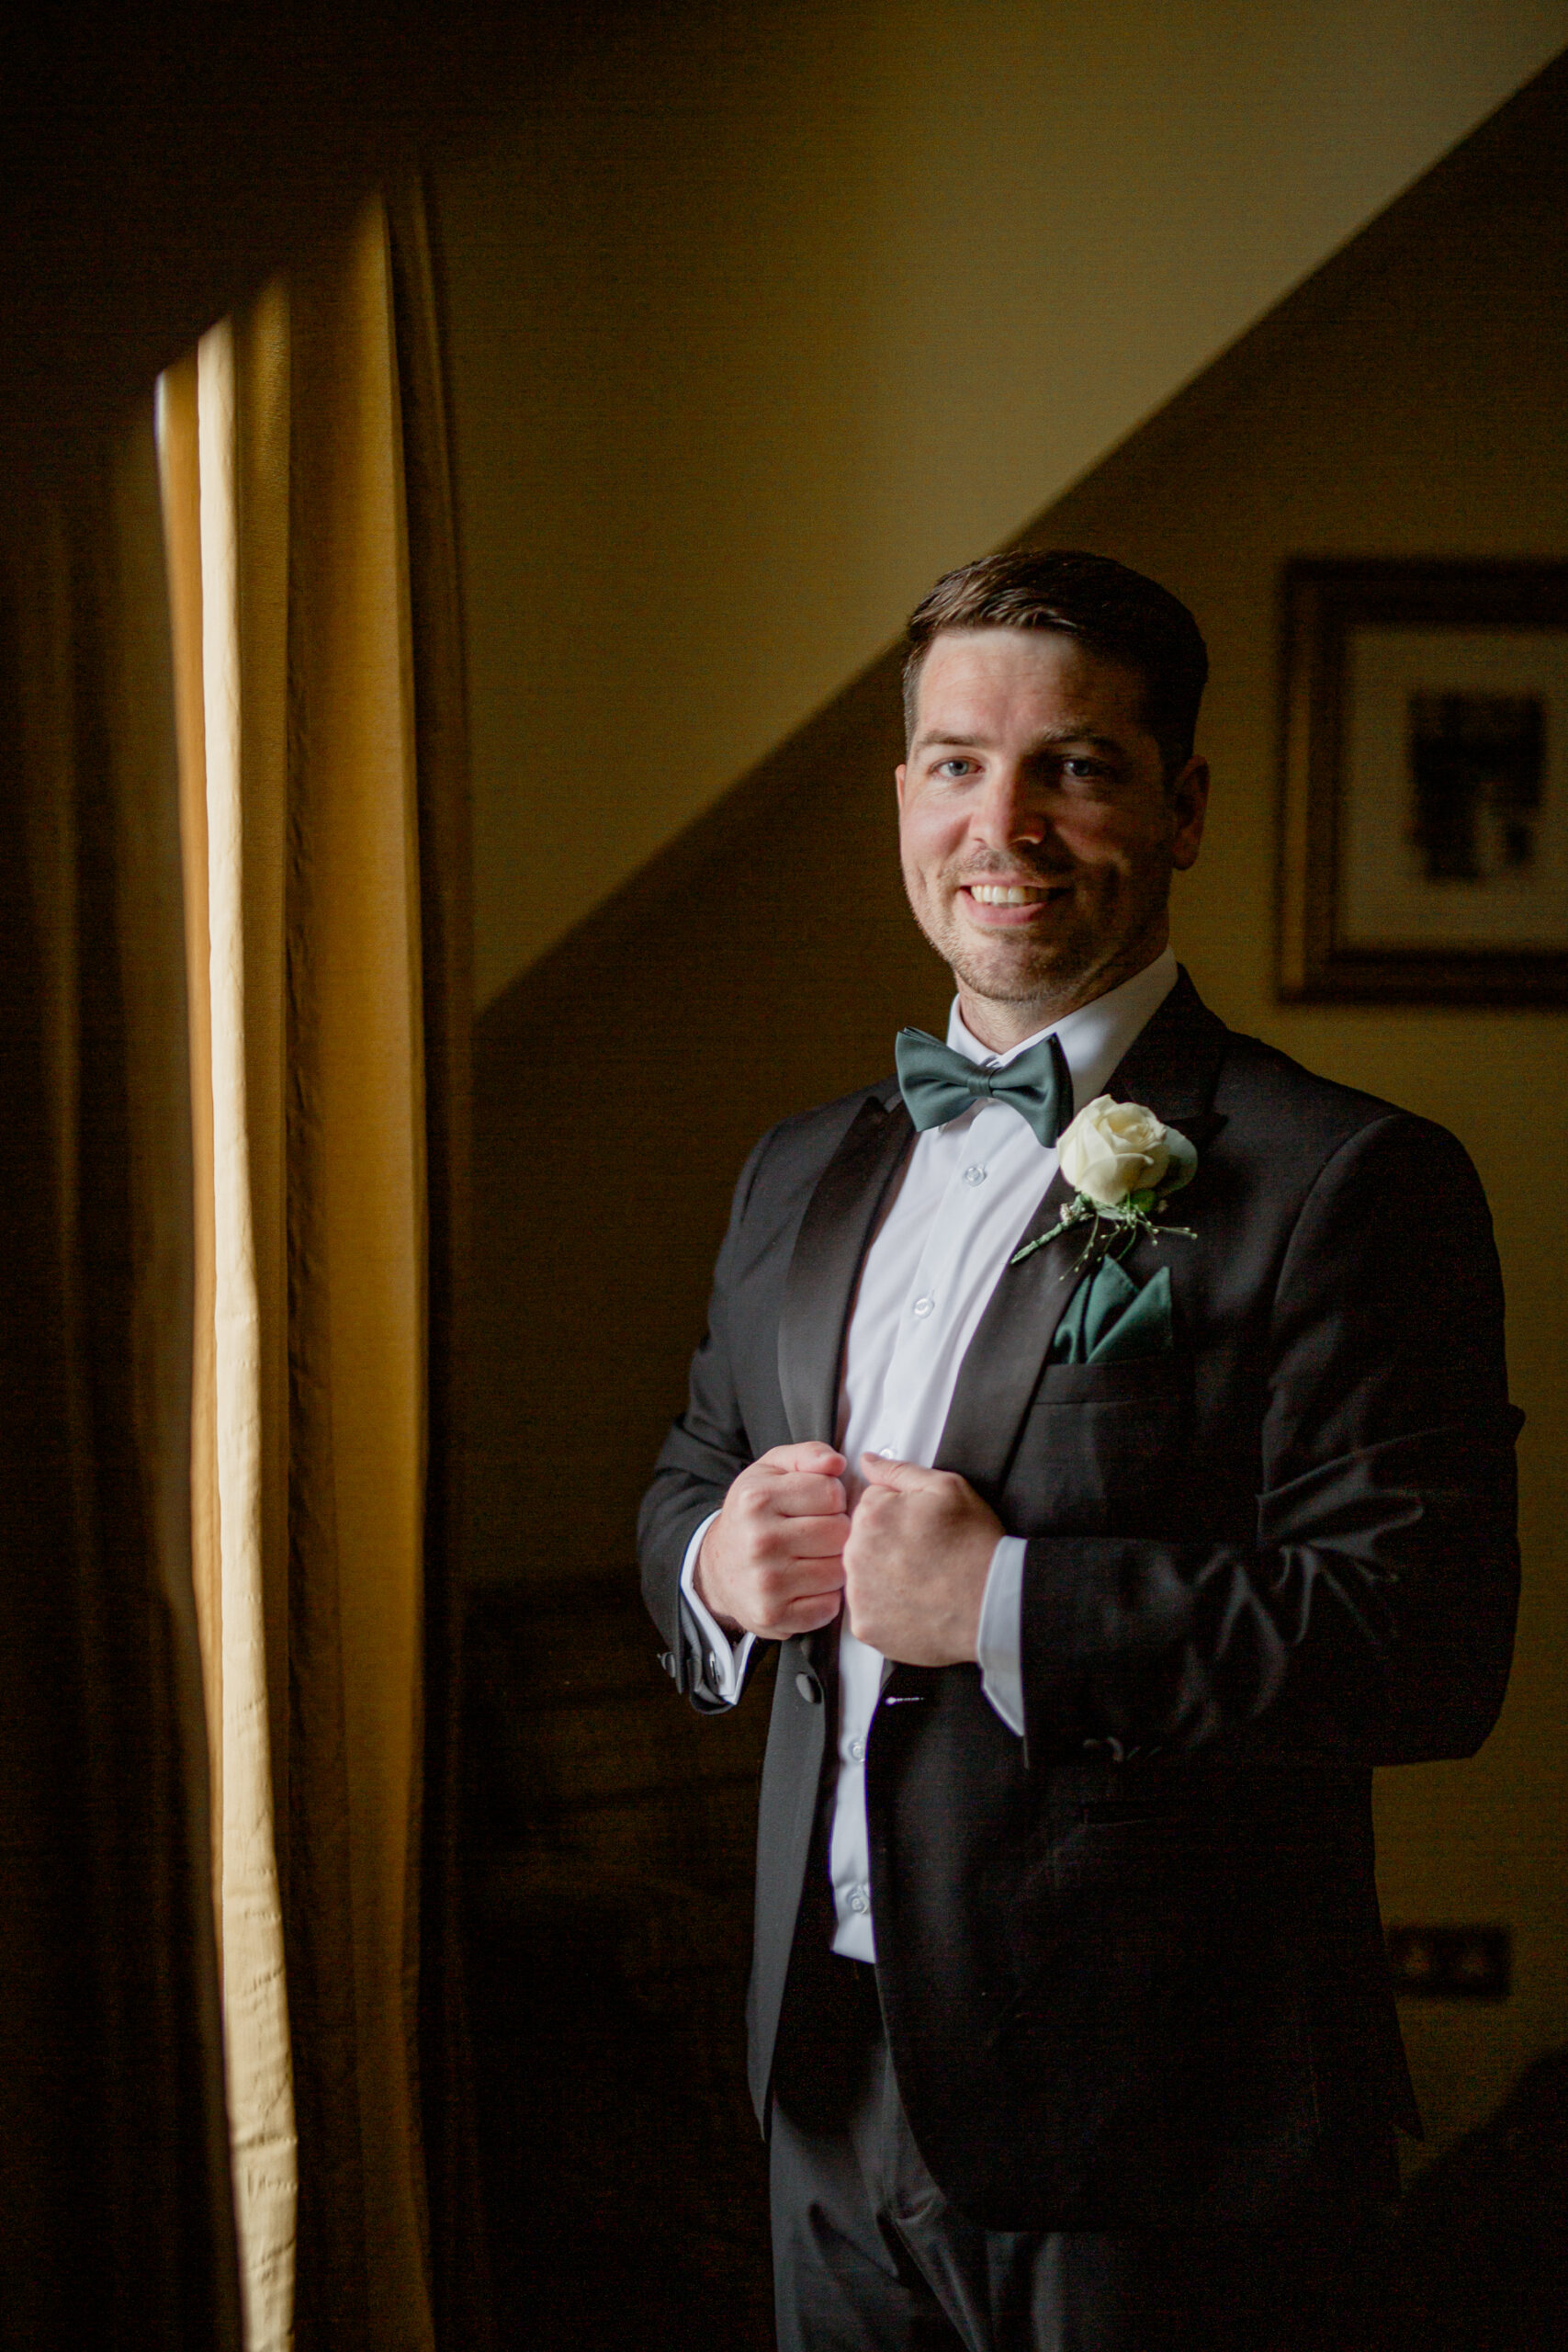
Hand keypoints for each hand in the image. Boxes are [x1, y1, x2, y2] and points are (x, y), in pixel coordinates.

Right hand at [695, 1443, 848, 1639]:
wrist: (717, 1568)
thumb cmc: (753, 1515)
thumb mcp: (771, 1471)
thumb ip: (808, 1455)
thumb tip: (837, 1463)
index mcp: (757, 1499)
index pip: (832, 1493)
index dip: (832, 1497)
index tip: (817, 1505)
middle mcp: (759, 1541)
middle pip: (840, 1533)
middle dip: (836, 1531)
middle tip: (817, 1533)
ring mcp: (766, 1583)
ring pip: (839, 1571)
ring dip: (833, 1565)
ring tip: (813, 1558)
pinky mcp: (774, 1616)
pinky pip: (829, 1606)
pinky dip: (825, 1597)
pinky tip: (807, 1585)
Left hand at [842, 1455, 1001, 1665]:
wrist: (993, 1603)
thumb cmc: (975, 1544)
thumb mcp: (947, 1487)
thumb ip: (899, 1470)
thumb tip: (867, 1461)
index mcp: (870, 1516)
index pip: (871, 1506)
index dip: (900, 1514)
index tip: (922, 1528)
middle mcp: (855, 1556)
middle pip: (863, 1542)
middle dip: (888, 1545)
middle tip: (925, 1556)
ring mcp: (858, 1595)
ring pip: (864, 1577)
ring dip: (884, 1577)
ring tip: (922, 1582)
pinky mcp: (866, 1627)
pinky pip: (869, 1612)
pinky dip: (887, 1611)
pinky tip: (915, 1605)